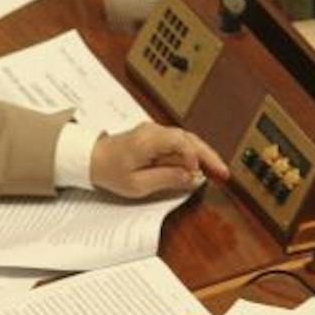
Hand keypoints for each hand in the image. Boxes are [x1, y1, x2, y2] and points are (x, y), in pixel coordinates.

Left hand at [88, 124, 227, 197]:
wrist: (89, 158)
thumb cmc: (109, 171)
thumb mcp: (136, 184)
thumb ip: (165, 179)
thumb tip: (190, 177)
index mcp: (148, 140)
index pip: (181, 142)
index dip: (193, 158)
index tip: (197, 174)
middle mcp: (154, 131)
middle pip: (189, 139)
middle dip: (209, 156)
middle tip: (224, 173)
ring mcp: (155, 132)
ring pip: (187, 139)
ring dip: (203, 155)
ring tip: (218, 171)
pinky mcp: (155, 137)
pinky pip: (178, 143)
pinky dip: (192, 153)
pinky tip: (200, 166)